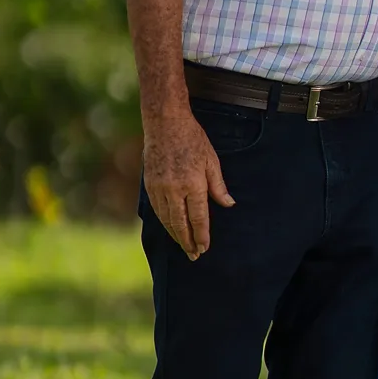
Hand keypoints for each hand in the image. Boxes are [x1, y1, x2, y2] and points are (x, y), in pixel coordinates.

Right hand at [142, 107, 234, 259]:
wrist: (165, 123)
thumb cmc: (192, 139)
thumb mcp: (212, 161)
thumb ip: (218, 186)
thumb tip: (228, 204)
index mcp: (193, 184)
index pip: (198, 218)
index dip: (202, 235)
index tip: (204, 247)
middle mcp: (174, 189)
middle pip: (181, 224)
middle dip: (188, 242)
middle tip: (194, 255)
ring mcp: (159, 188)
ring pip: (167, 219)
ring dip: (175, 235)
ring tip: (183, 246)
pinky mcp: (149, 184)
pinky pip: (157, 210)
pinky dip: (164, 222)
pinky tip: (170, 228)